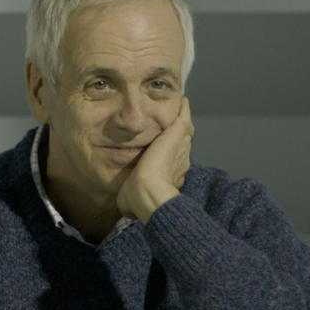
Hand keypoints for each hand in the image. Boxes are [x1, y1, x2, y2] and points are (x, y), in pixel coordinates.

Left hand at [117, 97, 193, 224]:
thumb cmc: (138, 201)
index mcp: (171, 176)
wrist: (148, 194)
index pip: (172, 163)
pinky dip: (183, 110)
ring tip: (181, 111)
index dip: (171, 156)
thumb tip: (126, 208)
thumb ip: (132, 198)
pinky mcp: (176, 135)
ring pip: (184, 132)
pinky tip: (182, 101)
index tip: (167, 152)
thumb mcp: (133, 199)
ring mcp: (180, 148)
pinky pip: (183, 119)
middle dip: (179, 137)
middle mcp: (180, 161)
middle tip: (177, 125)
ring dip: (182, 122)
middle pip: (182, 145)